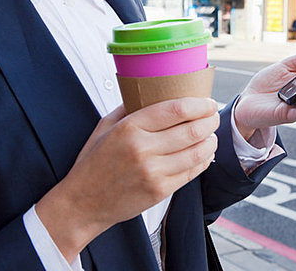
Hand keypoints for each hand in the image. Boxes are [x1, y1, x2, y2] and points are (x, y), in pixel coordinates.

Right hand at [35, 98, 219, 262]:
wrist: (82, 203)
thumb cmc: (93, 163)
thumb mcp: (105, 127)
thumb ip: (129, 108)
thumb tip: (152, 92)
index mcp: (130, 127)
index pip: (176, 110)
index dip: (199, 104)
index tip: (208, 102)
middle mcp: (143, 148)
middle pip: (192, 130)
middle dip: (210, 121)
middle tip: (213, 116)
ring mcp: (153, 172)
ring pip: (197, 152)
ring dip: (211, 141)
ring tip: (212, 135)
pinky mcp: (160, 190)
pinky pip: (192, 172)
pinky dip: (204, 160)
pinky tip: (205, 153)